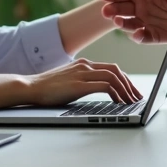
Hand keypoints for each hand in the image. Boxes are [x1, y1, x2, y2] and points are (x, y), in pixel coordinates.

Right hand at [24, 58, 142, 105]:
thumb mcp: (69, 81)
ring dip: (125, 90)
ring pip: (113, 77)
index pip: (111, 68)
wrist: (29, 87)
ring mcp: (82, 74)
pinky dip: (116, 93)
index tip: (132, 91)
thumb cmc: (47, 88)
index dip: (125, 80)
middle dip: (130, 84)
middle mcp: (85, 65)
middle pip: (116, 70)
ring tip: (131, 102)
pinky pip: (105, 86)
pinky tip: (119, 103)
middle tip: (137, 97)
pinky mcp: (79, 85)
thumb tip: (99, 91)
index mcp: (83, 64)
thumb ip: (83, 82)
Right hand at [97, 0, 166, 43]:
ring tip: (118, 21)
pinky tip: (137, 33)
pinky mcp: (156, 35)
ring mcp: (149, 22)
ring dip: (122, 23)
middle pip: (122, 8)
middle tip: (106, 11)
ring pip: (129, 24)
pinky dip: (139, 36)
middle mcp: (144, 7)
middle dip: (112, 9)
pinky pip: (144, 37)